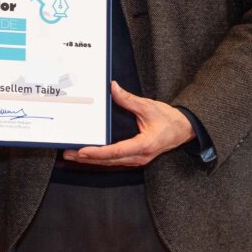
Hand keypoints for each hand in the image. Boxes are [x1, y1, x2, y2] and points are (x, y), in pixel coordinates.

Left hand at [62, 81, 194, 167]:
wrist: (183, 130)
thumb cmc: (169, 119)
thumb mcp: (149, 107)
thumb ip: (129, 100)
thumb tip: (113, 88)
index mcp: (144, 145)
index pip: (116, 151)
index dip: (98, 152)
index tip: (83, 151)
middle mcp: (139, 156)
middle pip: (109, 160)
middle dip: (88, 158)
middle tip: (68, 154)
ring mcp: (137, 159)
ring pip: (111, 163)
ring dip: (92, 160)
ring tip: (73, 156)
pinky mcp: (135, 158)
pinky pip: (115, 161)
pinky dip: (101, 159)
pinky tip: (89, 156)